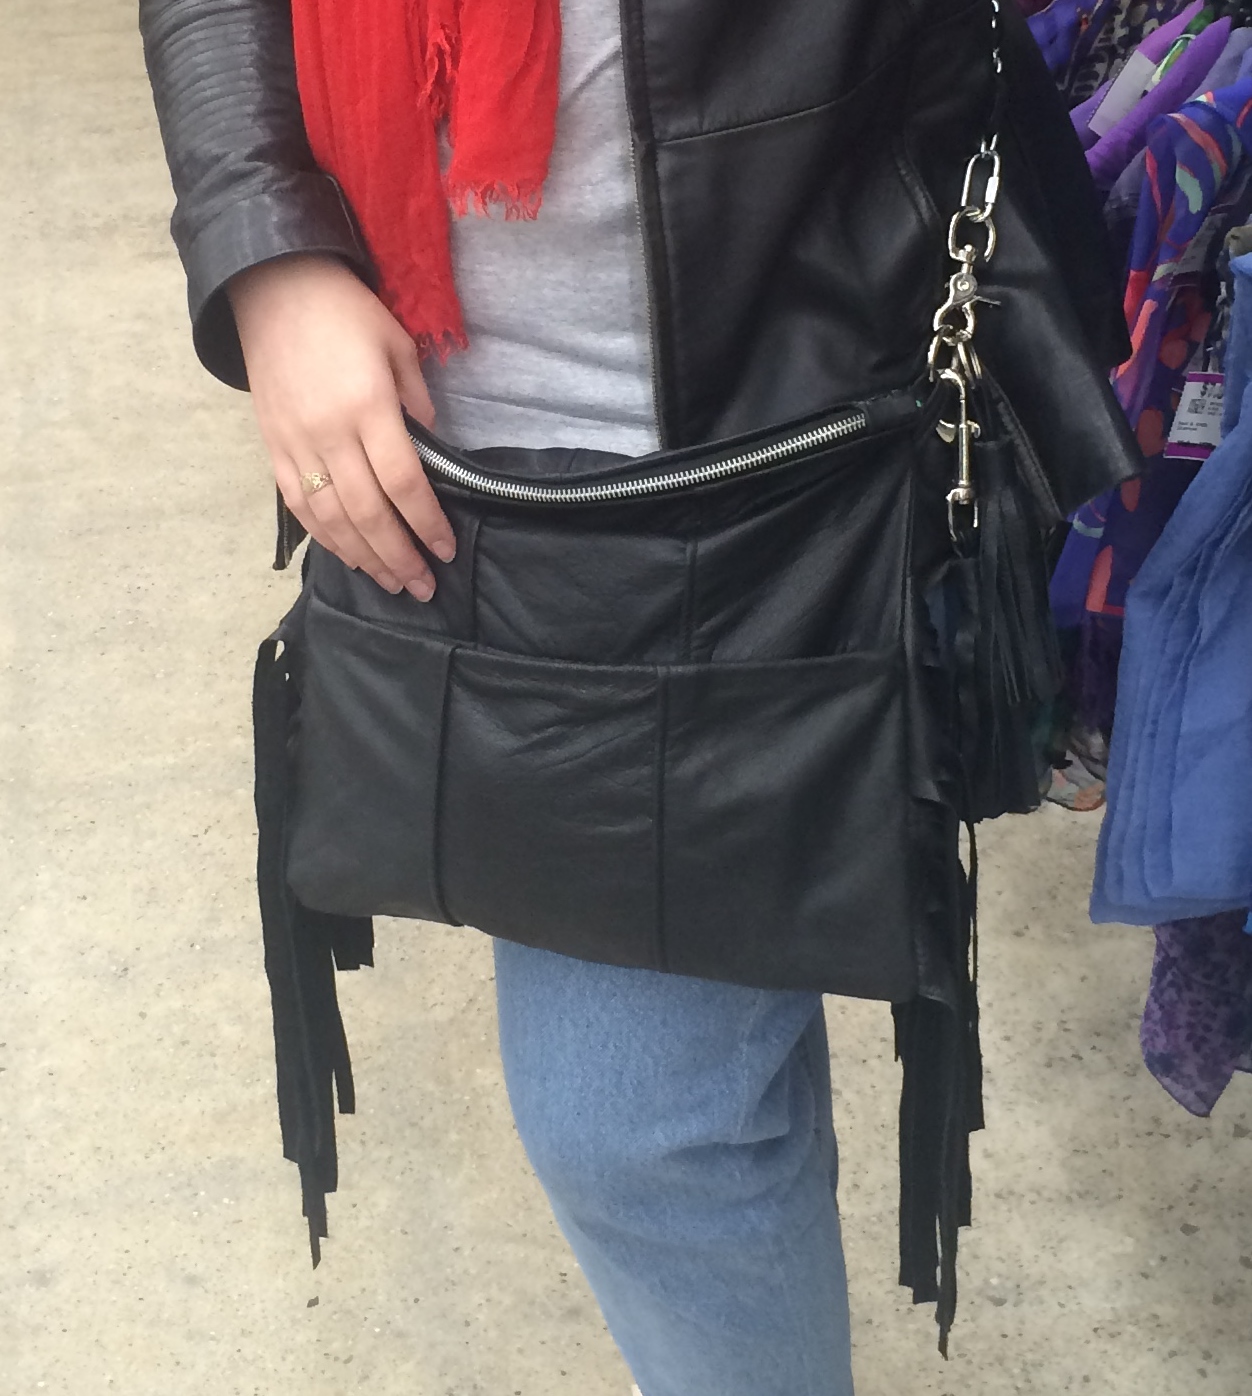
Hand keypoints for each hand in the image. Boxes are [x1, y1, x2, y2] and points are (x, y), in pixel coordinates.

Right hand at [227, 253, 453, 598]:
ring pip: (333, 519)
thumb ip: (417, 400)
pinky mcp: (274, 448)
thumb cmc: (345, 312)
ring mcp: (297, 445)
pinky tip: (350, 557)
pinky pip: (301, 506)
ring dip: (365, 558)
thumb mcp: (397, 345)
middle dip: (399, 556)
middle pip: (369, 513)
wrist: (272, 288)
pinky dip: (326, 538)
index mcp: (368, 407)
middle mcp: (330, 433)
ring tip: (393, 583)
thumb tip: (431, 449)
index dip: (426, 523)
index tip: (445, 550)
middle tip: (423, 587)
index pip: (403, 483)